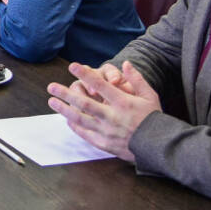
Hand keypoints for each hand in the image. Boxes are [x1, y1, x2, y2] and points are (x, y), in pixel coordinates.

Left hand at [46, 61, 160, 161]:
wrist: (159, 146)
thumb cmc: (154, 118)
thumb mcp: (150, 96)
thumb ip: (136, 79)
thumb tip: (125, 63)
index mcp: (123, 103)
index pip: (101, 85)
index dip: (85, 75)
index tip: (72, 66)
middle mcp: (113, 117)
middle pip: (84, 103)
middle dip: (66, 94)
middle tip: (51, 86)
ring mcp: (107, 131)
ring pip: (81, 119)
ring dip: (64, 109)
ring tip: (51, 101)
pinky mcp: (104, 143)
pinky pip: (85, 134)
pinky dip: (74, 126)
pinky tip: (66, 120)